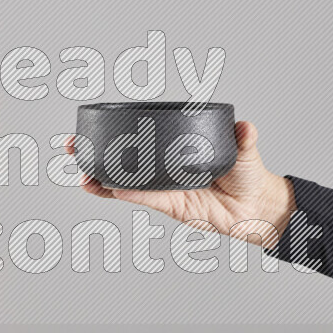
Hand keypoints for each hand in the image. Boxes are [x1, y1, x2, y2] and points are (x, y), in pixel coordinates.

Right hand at [68, 121, 295, 245]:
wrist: (257, 207)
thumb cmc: (248, 175)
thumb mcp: (244, 150)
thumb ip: (243, 138)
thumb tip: (246, 126)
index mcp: (176, 151)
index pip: (143, 139)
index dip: (118, 134)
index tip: (94, 125)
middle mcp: (166, 169)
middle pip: (124, 161)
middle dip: (96, 155)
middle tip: (74, 147)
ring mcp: (166, 188)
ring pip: (127, 183)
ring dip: (103, 180)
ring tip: (83, 174)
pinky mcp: (172, 206)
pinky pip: (146, 199)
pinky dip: (129, 194)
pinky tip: (110, 188)